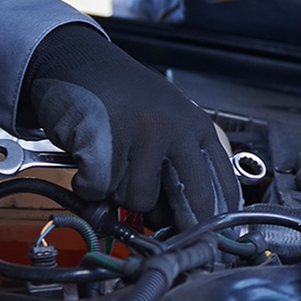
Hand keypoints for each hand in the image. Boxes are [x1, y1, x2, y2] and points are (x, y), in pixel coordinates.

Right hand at [19, 24, 237, 225]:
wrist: (76, 59)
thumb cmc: (119, 93)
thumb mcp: (165, 119)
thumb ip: (177, 162)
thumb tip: (184, 220)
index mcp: (197, 126)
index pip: (223, 186)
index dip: (217, 222)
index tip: (210, 241)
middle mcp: (175, 130)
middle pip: (191, 202)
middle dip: (174, 221)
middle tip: (160, 226)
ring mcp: (141, 135)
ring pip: (138, 201)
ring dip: (118, 194)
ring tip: (111, 164)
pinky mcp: (104, 142)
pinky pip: (99, 191)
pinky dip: (87, 184)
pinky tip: (88, 159)